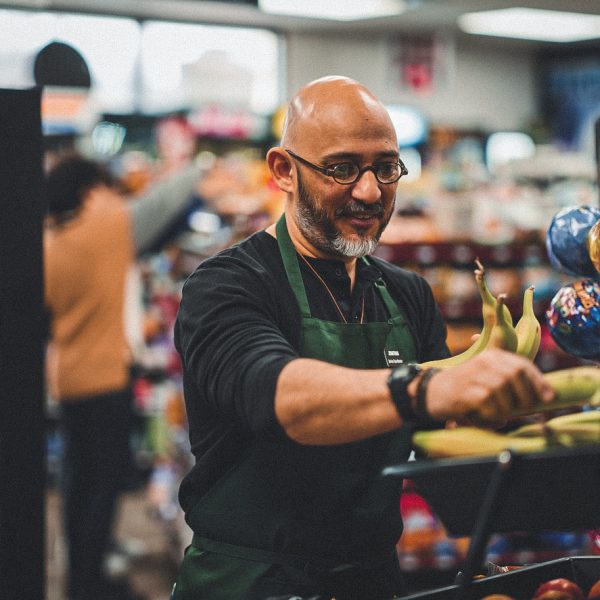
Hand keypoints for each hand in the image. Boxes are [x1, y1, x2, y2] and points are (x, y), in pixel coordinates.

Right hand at [424, 349, 555, 426]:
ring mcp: (474, 375)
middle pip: (516, 375)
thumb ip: (508, 382)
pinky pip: (490, 405)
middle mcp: (484, 361)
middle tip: (520, 410)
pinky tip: (481, 417)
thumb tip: (541, 395)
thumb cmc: (462, 390)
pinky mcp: (467, 391)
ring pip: (504, 393)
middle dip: (525, 396)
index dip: (538, 381)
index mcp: (492, 356)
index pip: (522, 365)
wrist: (429, 392)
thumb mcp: (484, 378)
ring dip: (504, 410)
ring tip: (494, 416)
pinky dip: (491, 416)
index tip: (548, 396)